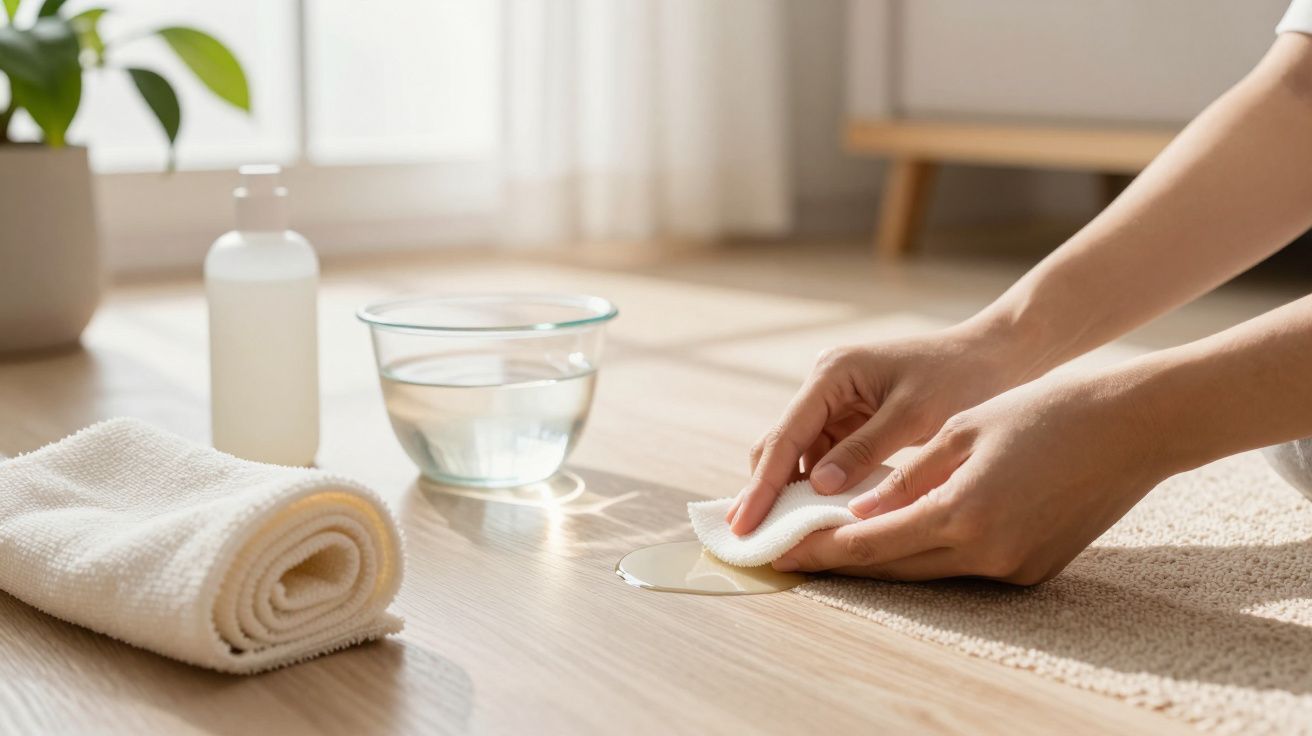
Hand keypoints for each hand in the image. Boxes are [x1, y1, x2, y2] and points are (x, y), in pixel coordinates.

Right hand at [727, 322, 1034, 534]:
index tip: (743, 525)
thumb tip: (819, 489)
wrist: (997, 358)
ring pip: (799, 455)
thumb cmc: (962, 379)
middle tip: (749, 539)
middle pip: (780, 444)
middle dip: (764, 491)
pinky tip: (817, 519)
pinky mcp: (852, 420)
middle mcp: (825, 385)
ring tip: (780, 537)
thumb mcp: (915, 416)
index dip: (762, 485)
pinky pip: (824, 458)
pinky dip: (819, 489)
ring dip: (792, 493)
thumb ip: (865, 451)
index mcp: (833, 374)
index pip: (786, 435)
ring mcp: (836, 402)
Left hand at [771, 372, 1169, 584]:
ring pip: (930, 571)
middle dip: (842, 561)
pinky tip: (902, 536)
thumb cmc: (1045, 413)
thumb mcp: (964, 431)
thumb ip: (907, 477)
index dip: (821, 549)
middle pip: (895, 567)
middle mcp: (987, 552)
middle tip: (793, 556)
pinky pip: (966, 567)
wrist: (1133, 427)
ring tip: (836, 546)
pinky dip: (930, 552)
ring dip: (884, 559)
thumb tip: (859, 513)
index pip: (873, 542)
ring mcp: (1014, 566)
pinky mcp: (1034, 569)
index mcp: (963, 512)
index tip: (780, 551)